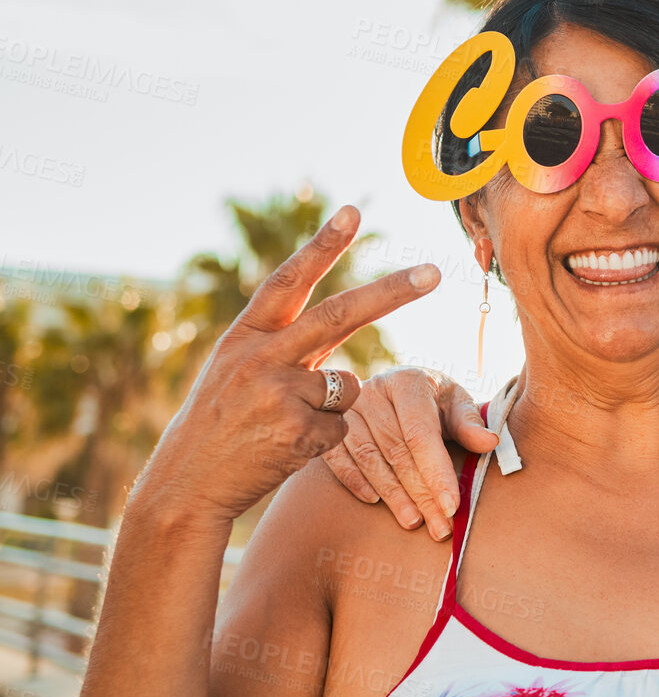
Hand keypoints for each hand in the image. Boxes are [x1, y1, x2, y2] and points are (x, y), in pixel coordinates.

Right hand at [131, 205, 438, 526]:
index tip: (352, 211)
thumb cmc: (220, 425)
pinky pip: (344, 429)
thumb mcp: (235, 372)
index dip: (321, 246)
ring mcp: (279, 394)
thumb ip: (283, 345)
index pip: (288, 282)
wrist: (187, 485)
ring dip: (333, 406)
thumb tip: (343, 328)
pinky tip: (287, 448)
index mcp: (244, 338)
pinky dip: (327, 439)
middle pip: (339, 315)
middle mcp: (261, 358)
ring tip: (284, 425)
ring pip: (349, 386)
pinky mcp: (298, 432)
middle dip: (392, 292)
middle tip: (434, 272)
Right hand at [320, 368, 495, 539]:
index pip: (422, 435)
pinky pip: (337, 457)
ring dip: (392, 495)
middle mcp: (375, 391)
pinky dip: (355, 481)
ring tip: (414, 521)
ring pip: (369, 459)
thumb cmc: (433, 399)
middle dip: (421, 494)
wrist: (398, 388)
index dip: (437, 474)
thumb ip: (470, 424)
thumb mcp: (456, 403)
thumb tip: (491, 442)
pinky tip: (375, 502)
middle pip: (398, 452)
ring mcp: (349, 408)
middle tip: (440, 527)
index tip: (452, 507)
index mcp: (409, 382)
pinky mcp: (330, 424)